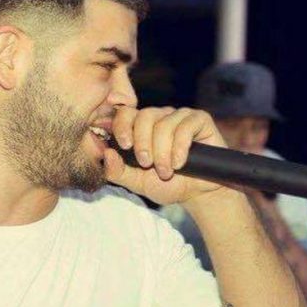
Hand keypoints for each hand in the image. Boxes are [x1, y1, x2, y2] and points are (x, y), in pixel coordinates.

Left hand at [104, 106, 232, 204]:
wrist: (198, 193)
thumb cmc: (168, 185)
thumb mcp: (137, 183)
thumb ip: (118, 171)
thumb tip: (106, 154)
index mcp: (141, 127)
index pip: (125, 114)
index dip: (122, 126)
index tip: (125, 146)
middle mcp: (159, 117)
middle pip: (144, 117)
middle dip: (143, 144)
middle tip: (147, 165)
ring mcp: (179, 116)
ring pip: (164, 125)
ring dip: (163, 152)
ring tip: (167, 171)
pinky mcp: (199, 119)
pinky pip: (185, 126)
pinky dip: (180, 148)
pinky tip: (180, 163)